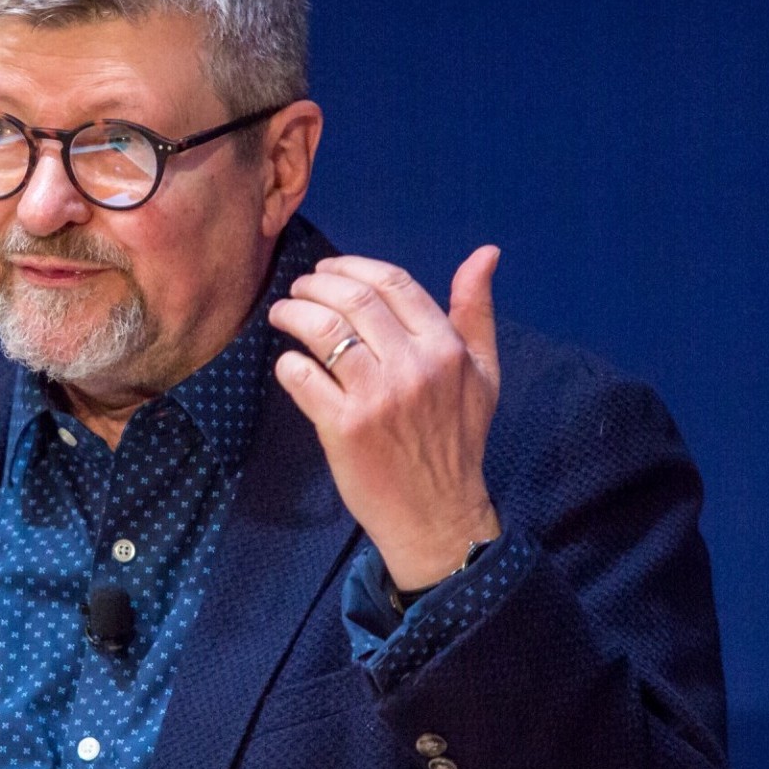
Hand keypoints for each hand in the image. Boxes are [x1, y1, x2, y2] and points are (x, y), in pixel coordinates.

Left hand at [268, 246, 503, 589]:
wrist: (437, 515)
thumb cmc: (457, 441)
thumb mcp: (483, 373)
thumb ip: (477, 312)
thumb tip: (485, 253)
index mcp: (446, 348)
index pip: (394, 282)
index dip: (352, 266)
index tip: (328, 270)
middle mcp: (413, 367)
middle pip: (354, 299)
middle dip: (315, 284)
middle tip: (298, 289)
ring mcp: (376, 397)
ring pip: (323, 330)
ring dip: (293, 312)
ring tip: (283, 314)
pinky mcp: (344, 427)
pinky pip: (302, 376)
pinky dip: (288, 363)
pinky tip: (289, 364)